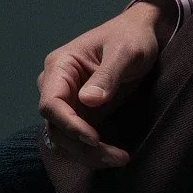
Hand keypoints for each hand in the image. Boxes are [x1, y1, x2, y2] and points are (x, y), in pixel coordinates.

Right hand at [36, 0, 170, 171]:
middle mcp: (57, 87)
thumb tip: (88, 100)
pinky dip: (95, 151)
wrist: (141, 34)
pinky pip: (80, 139)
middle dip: (82, 146)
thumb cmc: (132, 37)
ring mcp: (69, 102)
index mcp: (60, 67)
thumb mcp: (125, 52)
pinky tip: (116, 156)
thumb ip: (107, 74)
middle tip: (116, 157)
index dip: (68, 125)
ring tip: (120, 159)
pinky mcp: (83, 113)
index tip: (93, 139)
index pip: (51, 104)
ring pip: (66, 138)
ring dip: (89, 154)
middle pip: (56, 127)